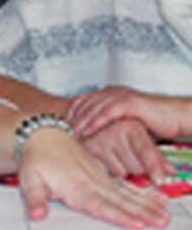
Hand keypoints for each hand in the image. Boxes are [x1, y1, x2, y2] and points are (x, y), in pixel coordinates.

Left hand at [17, 127, 169, 229]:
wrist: (40, 134)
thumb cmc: (35, 157)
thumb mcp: (29, 178)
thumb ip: (35, 198)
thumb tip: (37, 214)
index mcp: (75, 185)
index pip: (101, 205)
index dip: (119, 216)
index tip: (136, 223)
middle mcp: (90, 181)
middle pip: (120, 200)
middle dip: (141, 212)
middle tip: (161, 221)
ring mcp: (97, 176)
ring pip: (125, 193)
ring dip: (145, 204)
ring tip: (163, 212)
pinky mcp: (100, 173)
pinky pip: (122, 185)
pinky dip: (138, 193)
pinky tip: (151, 199)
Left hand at [66, 87, 186, 139]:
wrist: (172, 115)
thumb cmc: (150, 121)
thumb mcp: (123, 121)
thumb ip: (107, 124)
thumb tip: (90, 137)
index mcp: (108, 94)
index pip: (82, 101)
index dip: (69, 113)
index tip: (57, 125)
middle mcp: (112, 92)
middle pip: (84, 103)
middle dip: (69, 118)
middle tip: (57, 131)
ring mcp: (120, 95)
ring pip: (92, 107)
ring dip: (78, 121)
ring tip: (68, 134)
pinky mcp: (129, 102)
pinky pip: (107, 112)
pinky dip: (94, 122)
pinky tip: (86, 131)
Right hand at [81, 119, 175, 183]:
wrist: (92, 118)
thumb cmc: (120, 129)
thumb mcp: (140, 136)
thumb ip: (156, 156)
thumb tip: (171, 172)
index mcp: (133, 127)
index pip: (146, 150)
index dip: (154, 166)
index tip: (160, 180)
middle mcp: (117, 132)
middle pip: (137, 167)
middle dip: (136, 167)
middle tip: (130, 155)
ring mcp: (102, 140)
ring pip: (122, 172)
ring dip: (122, 168)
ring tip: (116, 154)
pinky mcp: (89, 148)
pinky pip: (107, 171)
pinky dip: (109, 168)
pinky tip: (107, 156)